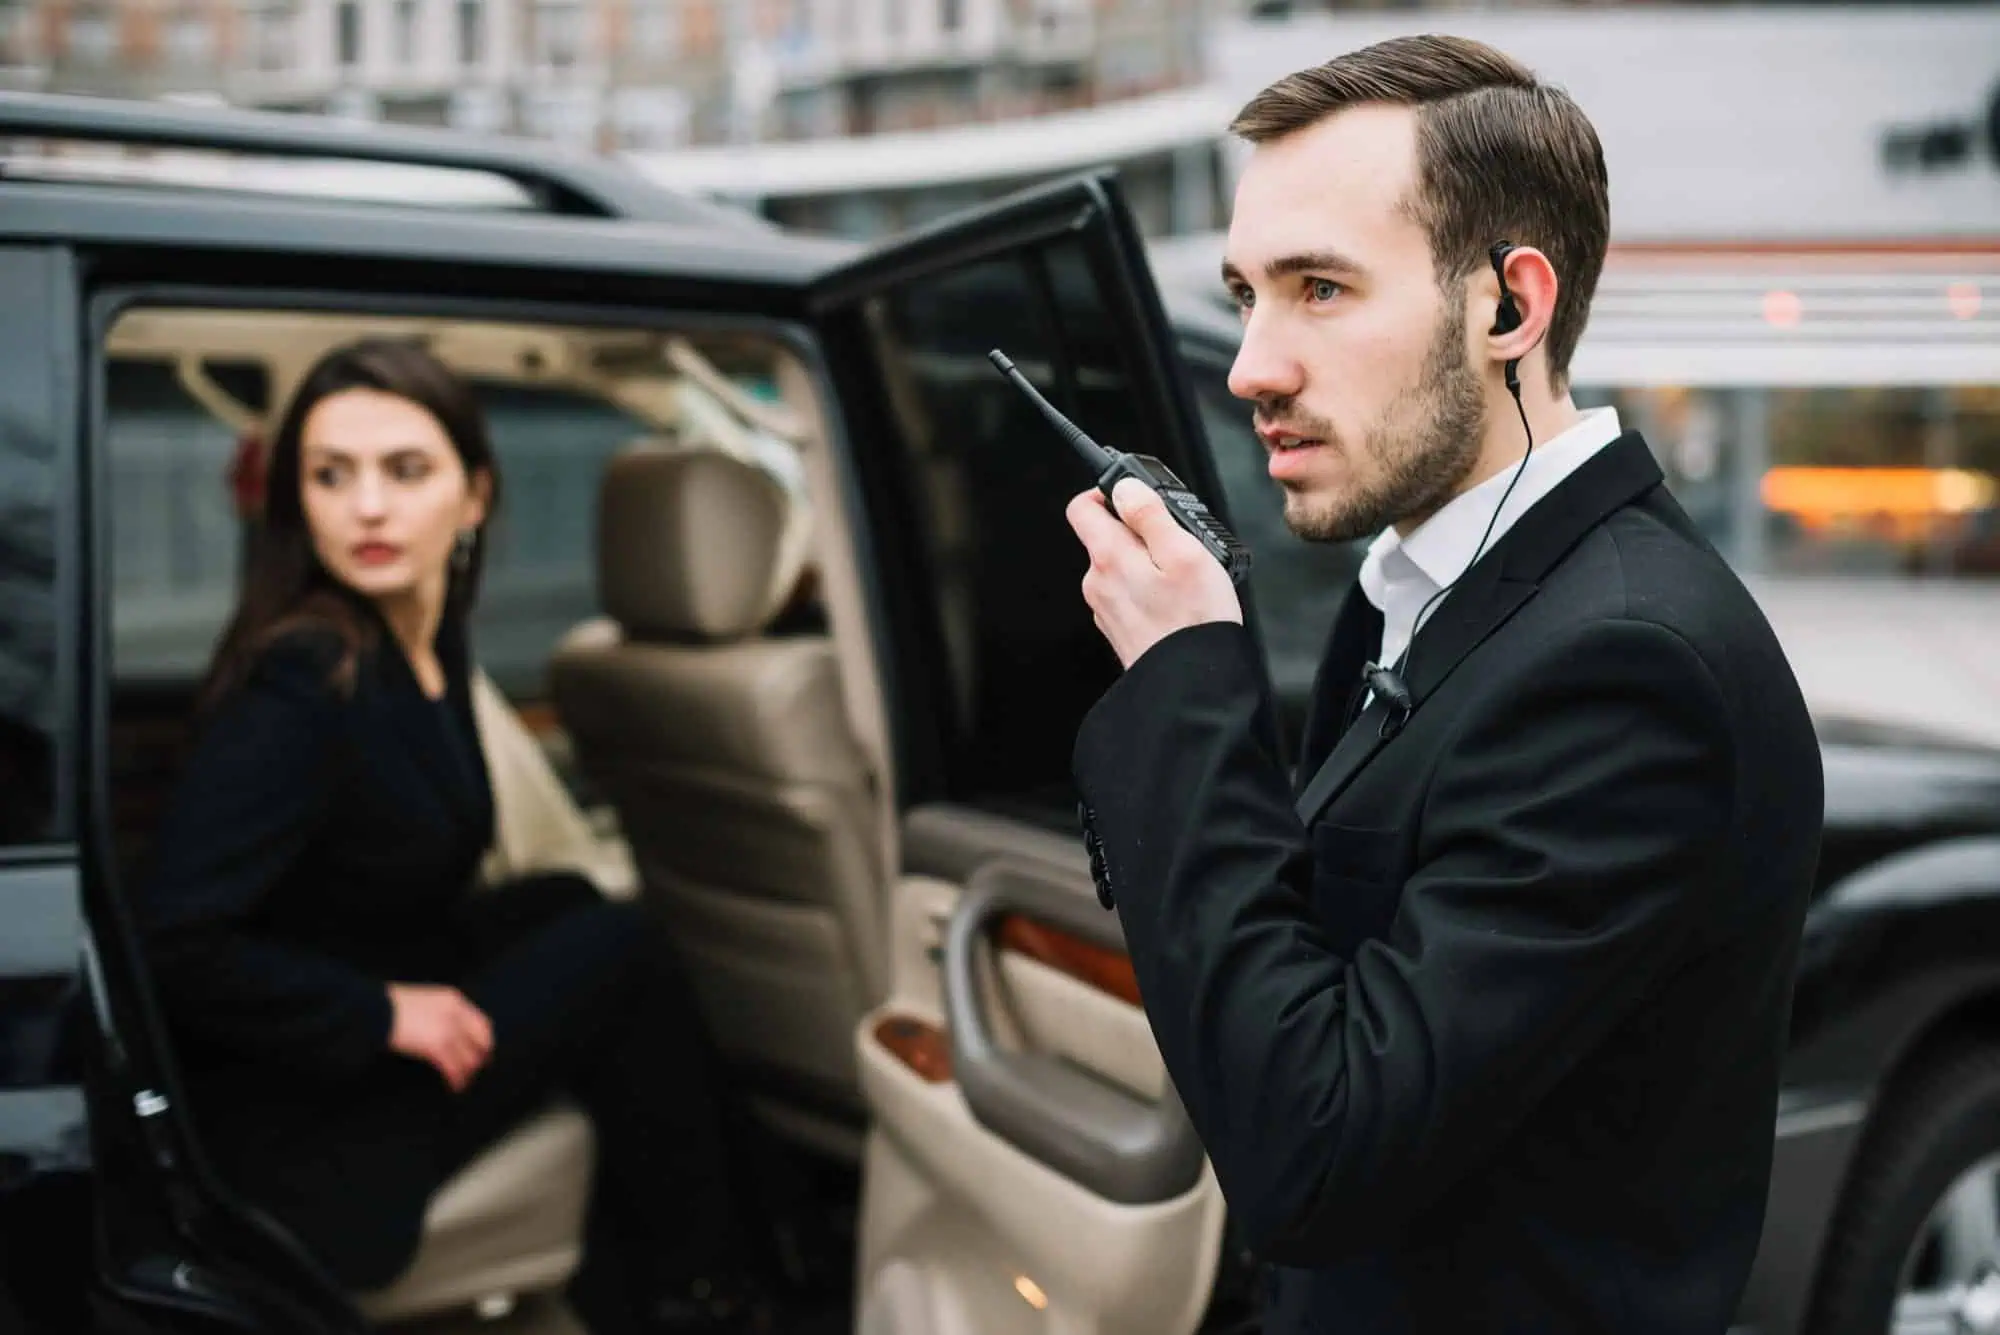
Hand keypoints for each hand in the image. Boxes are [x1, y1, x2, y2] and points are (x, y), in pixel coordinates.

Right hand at [387, 983, 493, 1091]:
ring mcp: (447, 1030)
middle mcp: (455, 1015)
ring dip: (467, 1073)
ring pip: (468, 1058)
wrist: (376, 1010)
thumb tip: (444, 1029)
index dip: (484, 1041)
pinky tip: (454, 1086)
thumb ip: (438, 1013)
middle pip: (480, 1042)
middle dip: (479, 1058)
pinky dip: (456, 1079)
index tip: (484, 1051)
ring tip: (463, 1082)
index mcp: (453, 1000)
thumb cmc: (390, 1006)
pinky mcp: (436, 1047)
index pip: (482, 1023)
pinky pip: (453, 1068)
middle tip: (475, 1070)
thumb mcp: (423, 1001)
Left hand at [1066, 477, 1241, 667]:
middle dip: (1137, 532)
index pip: (1082, 507)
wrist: (1192, 686)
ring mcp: (1105, 608)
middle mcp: (1097, 582)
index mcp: (1109, 557)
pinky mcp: (1119, 629)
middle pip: (1105, 537)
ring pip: (1119, 567)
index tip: (1133, 495)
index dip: (1105, 491)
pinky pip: (1128, 595)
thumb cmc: (1195, 623)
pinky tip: (1176, 602)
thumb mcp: (1185, 553)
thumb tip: (1125, 488)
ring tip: (1182, 577)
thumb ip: (1150, 515)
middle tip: (1175, 542)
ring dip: (1146, 563)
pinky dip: (1148, 590)